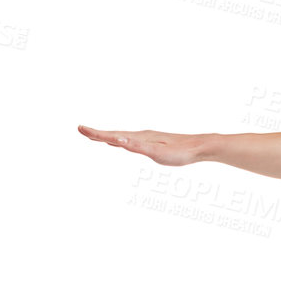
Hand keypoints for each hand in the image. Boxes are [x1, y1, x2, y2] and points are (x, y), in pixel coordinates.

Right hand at [77, 125, 203, 166]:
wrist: (200, 147)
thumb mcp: (156, 152)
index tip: (80, 128)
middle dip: (97, 134)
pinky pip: (132, 141)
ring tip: (97, 137)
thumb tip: (118, 139)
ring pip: (123, 137)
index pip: (112, 136)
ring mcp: (147, 139)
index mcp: (138, 138)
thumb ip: (136, 146)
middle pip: (114, 135)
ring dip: (108, 137)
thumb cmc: (180, 152)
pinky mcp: (155, 143)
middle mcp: (141, 136)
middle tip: (82, 131)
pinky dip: (122, 140)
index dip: (95, 134)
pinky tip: (123, 143)